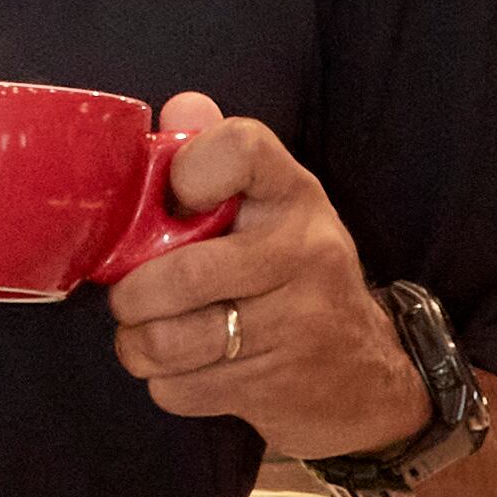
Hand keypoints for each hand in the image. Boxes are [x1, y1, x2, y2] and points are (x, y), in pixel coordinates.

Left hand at [106, 94, 427, 456]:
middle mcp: (305, 251)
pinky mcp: (280, 386)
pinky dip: (167, 384)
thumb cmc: (293, 275)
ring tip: (147, 336)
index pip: (239, 148)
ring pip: (172, 340)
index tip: (172, 198)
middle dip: (132, 295)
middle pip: (183, 274)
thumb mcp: (271, 207)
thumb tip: (180, 108)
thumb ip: (217, 154)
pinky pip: (182, 388)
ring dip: (139, 345)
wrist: (366, 374)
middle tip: (130, 298)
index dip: (186, 170)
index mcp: (293, 194)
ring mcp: (298, 323)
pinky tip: (187, 369)